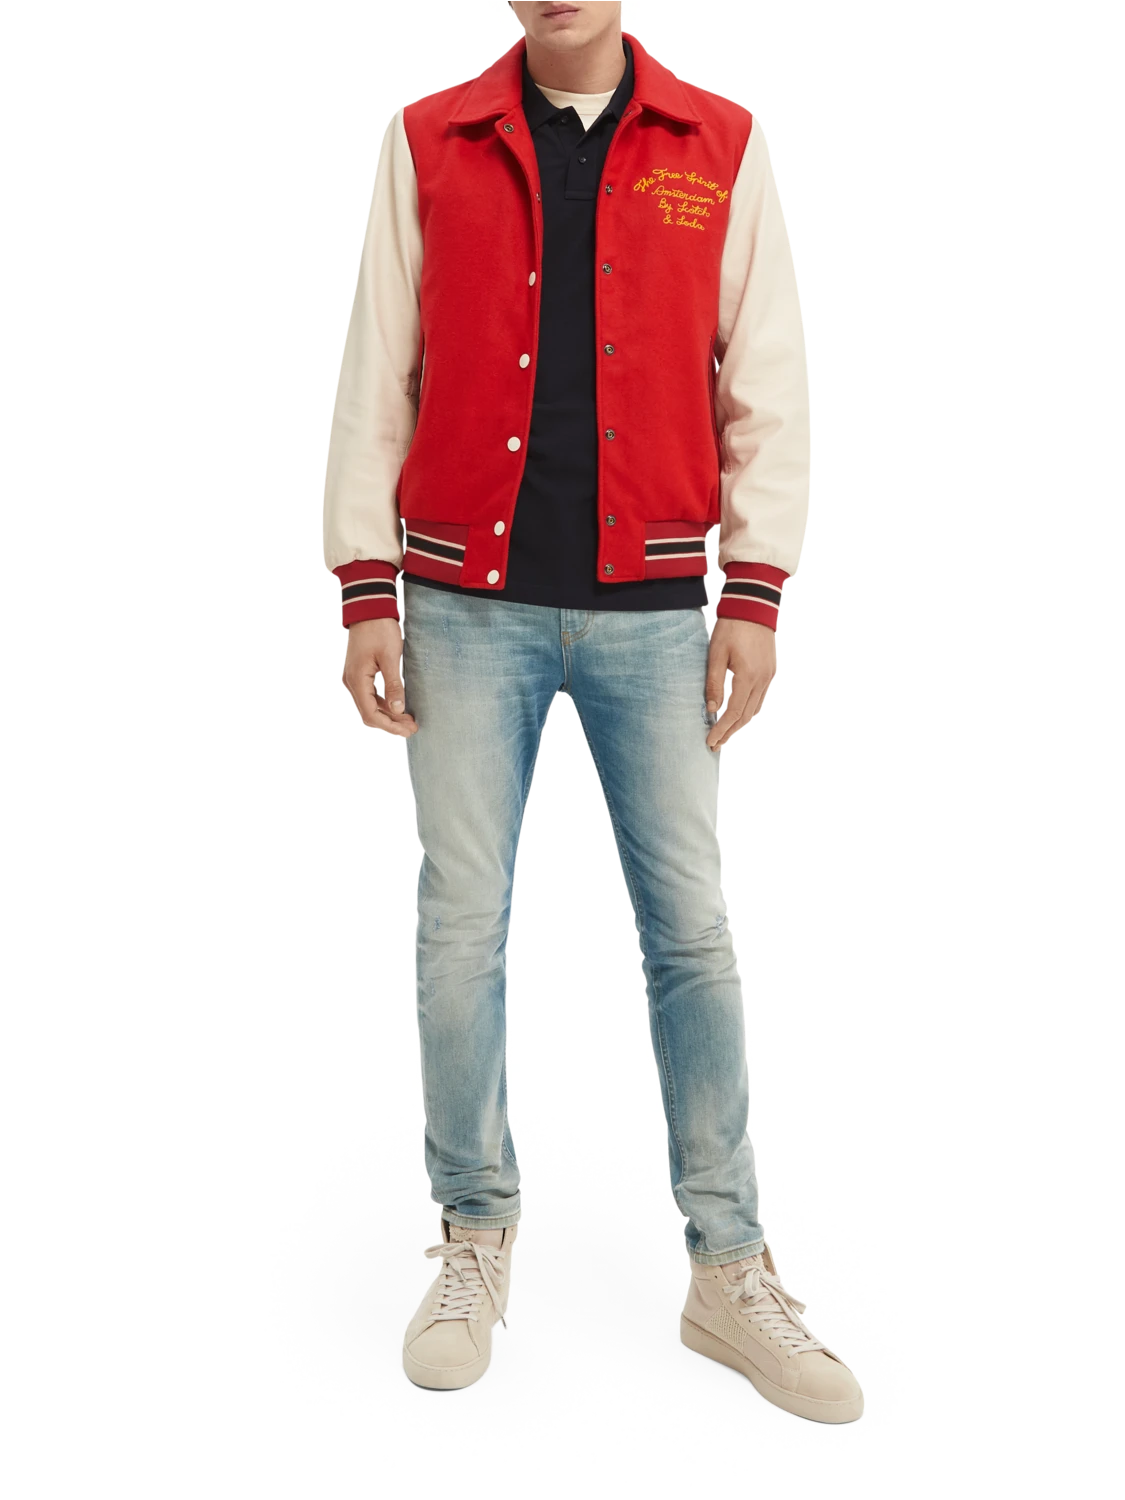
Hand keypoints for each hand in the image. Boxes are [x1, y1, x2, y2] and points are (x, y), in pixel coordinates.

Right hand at [341, 617, 417, 736]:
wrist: (370, 609)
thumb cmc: (380, 629)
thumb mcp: (390, 658)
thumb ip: (394, 685)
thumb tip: (398, 709)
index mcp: (357, 680)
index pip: (371, 713)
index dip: (390, 726)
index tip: (408, 730)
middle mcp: (352, 682)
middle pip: (369, 713)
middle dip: (390, 723)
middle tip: (412, 728)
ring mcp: (354, 678)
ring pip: (370, 705)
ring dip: (388, 714)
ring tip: (408, 720)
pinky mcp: (360, 673)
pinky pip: (370, 695)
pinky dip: (383, 703)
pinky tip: (398, 706)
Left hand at [705, 618, 776, 750]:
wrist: (753, 606)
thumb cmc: (731, 627)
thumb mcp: (716, 654)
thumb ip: (714, 683)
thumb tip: (711, 709)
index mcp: (747, 677)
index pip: (732, 713)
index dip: (721, 729)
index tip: (710, 741)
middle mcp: (761, 680)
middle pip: (745, 716)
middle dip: (729, 732)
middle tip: (715, 745)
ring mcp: (768, 676)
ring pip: (754, 709)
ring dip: (739, 723)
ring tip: (725, 733)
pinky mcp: (769, 670)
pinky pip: (760, 698)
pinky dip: (749, 710)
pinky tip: (739, 714)